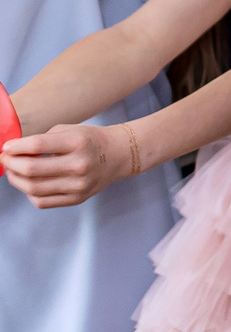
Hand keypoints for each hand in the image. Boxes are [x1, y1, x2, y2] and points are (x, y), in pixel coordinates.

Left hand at [2, 123, 136, 207]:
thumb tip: (12, 153)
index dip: (15, 147)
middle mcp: (80, 165)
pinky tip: (30, 182)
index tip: (6, 147)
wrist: (118, 155)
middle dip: (11, 164)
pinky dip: (29, 192)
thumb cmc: (90, 140)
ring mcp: (79, 185)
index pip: (37, 145)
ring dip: (15, 179)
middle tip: (6, 159)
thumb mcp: (69, 131)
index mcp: (78, 142)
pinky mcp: (77, 198)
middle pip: (31, 169)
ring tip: (13, 171)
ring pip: (33, 188)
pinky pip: (42, 201)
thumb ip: (41, 140)